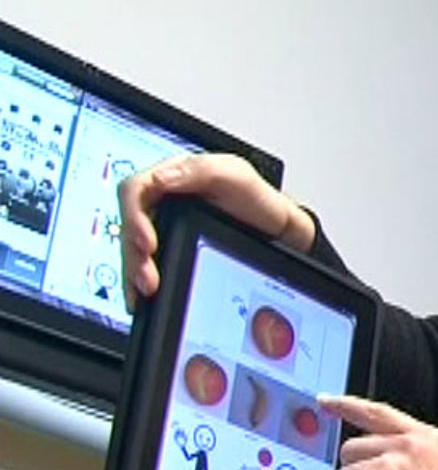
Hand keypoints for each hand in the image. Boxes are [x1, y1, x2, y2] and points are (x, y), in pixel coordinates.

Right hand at [117, 152, 314, 309]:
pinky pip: (148, 264)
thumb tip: (160, 178)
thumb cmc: (258, 199)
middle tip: (147, 278)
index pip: (134, 191)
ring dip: (135, 272)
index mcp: (171, 177)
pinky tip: (143, 298)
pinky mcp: (172, 247)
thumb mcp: (235, 174)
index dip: (133, 216)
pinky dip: (141, 281)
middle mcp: (162, 201)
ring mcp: (165, 226)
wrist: (276, 229)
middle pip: (130, 226)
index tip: (147, 243)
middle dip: (134, 254)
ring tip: (147, 291)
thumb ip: (198, 171)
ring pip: (135, 249)